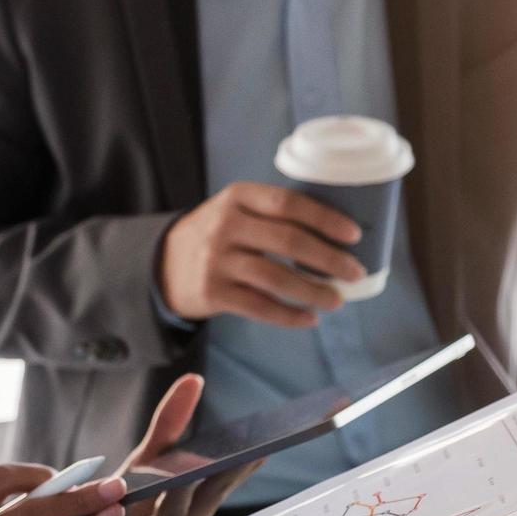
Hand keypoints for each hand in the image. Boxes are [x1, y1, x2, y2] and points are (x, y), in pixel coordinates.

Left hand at [38, 374, 259, 515]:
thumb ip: (168, 426)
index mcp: (188, 513)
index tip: (260, 449)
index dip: (238, 469)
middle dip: (209, 479)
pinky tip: (118, 509)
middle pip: (197, 502)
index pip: (218, 486)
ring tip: (178, 477)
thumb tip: (194, 379)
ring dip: (174, 501)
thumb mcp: (143, 465)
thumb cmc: (118, 509)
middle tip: (223, 457)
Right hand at [158, 181, 366, 327]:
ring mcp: (216, 260)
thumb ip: (272, 214)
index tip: (354, 235)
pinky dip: (288, 315)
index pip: (289, 203)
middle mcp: (225, 225)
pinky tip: (309, 318)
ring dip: (313, 291)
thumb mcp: (234, 210)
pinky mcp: (212, 293)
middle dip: (329, 259)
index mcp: (238, 197)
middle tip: (355, 272)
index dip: (325, 219)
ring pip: (276, 278)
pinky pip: (259, 307)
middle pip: (288, 241)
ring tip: (337, 300)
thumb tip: (335, 235)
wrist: (161, 265)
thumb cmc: (215, 236)